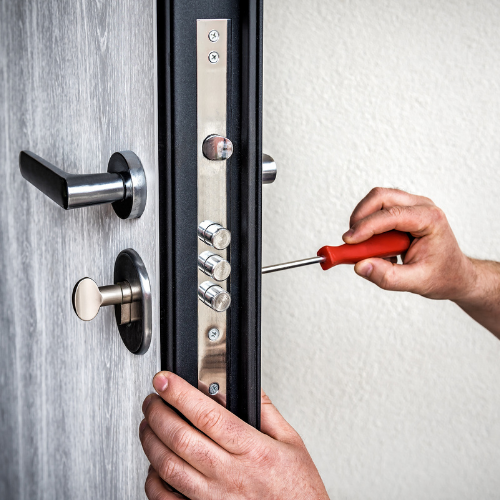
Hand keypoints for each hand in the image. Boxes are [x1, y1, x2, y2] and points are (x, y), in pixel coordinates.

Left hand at [139, 372, 328, 499]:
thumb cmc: (298, 490)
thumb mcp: (292, 442)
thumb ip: (265, 410)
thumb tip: (241, 386)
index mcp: (252, 450)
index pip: (207, 414)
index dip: (179, 393)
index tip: (165, 380)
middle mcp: (230, 475)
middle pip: (181, 437)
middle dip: (158, 412)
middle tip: (152, 399)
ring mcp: (214, 499)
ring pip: (169, 467)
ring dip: (151, 441)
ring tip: (148, 424)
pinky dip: (153, 480)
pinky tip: (154, 465)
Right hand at [342, 187, 475, 300]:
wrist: (455, 274)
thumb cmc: (442, 275)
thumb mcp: (416, 282)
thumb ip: (387, 276)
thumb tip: (360, 266)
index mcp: (430, 220)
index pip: (391, 215)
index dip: (366, 226)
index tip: (349, 241)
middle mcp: (421, 207)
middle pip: (381, 197)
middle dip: (360, 216)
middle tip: (350, 240)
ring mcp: (412, 207)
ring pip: (377, 200)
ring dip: (363, 220)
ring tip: (366, 247)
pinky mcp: (403, 212)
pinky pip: (378, 210)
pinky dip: (368, 226)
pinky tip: (377, 247)